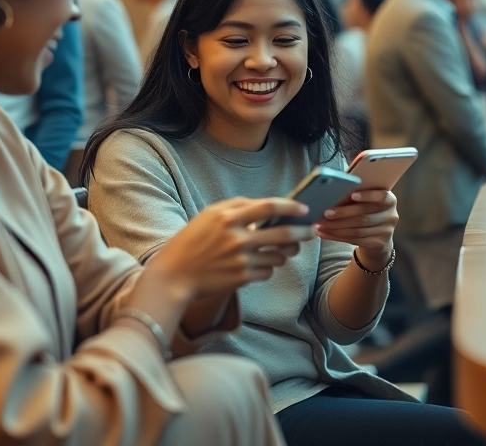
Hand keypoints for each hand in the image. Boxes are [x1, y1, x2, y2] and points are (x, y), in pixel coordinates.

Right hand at [146, 197, 314, 301]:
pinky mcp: (242, 279)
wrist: (174, 275)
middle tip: (311, 231)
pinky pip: (268, 272)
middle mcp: (237, 238)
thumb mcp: (209, 215)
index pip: (269, 207)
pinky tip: (260, 264)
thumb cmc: (192, 241)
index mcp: (228, 218)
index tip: (304, 208)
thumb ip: (237, 207)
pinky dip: (268, 268)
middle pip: (283, 234)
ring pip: (279, 256)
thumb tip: (267, 206)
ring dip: (284, 252)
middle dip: (302, 232)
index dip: (291, 207)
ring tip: (281, 250)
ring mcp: (241, 260)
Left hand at [315, 189, 398, 266]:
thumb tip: (333, 192)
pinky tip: (324, 233)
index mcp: (390, 200)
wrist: (379, 235)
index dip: (368, 196)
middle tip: (325, 213)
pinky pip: (354, 240)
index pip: (382, 197)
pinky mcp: (378, 244)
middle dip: (342, 214)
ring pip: (357, 230)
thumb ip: (357, 195)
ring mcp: (386, 232)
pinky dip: (336, 236)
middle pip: (364, 215)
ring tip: (320, 225)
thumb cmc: (368, 211)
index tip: (352, 194)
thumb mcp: (369, 202)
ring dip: (336, 228)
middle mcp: (391, 216)